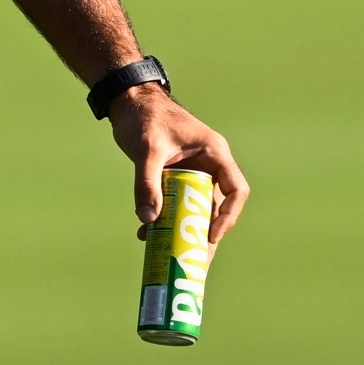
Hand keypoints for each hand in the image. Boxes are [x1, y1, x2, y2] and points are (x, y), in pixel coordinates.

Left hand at [110, 83, 248, 245]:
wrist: (128, 100)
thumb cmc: (144, 116)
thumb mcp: (147, 149)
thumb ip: (147, 182)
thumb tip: (148, 219)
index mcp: (214, 152)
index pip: (235, 189)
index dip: (227, 215)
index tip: (209, 235)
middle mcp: (208, 164)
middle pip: (216, 206)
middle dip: (206, 236)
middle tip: (197, 264)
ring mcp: (192, 171)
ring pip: (196, 208)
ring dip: (184, 232)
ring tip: (175, 259)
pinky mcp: (175, 176)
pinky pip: (177, 203)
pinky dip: (165, 219)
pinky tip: (147, 234)